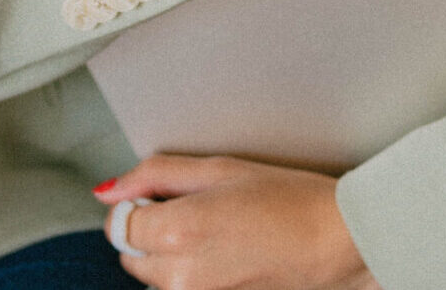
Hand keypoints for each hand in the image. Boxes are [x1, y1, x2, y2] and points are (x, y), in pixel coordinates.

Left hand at [94, 154, 377, 288]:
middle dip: (149, 230)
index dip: (136, 202)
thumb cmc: (288, 199)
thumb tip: (110, 189)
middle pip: (131, 255)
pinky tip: (227, 250)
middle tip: (194, 204)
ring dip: (168, 253)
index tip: (160, 192)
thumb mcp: (220, 168)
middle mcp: (179, 276)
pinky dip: (192, 272)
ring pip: (154, 278)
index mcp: (177, 231)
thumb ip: (157, 174)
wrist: (336, 242)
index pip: (118, 225)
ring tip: (216, 228)